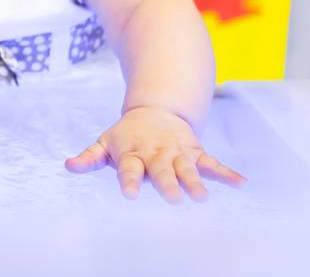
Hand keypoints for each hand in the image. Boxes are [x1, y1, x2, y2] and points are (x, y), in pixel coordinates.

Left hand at [65, 106, 246, 202]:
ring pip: (188, 169)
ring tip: (203, 196)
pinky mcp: (196, 153)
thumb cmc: (126, 136)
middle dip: (168, 184)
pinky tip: (241, 183)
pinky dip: (226, 173)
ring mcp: (178, 154)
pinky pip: (213, 163)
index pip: (130, 170)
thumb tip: (68, 166)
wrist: (155, 111)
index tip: (129, 194)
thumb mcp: (105, 144)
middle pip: (162, 171)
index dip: (129, 180)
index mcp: (133, 155)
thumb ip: (89, 157)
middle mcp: (157, 155)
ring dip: (196, 182)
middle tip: (175, 199)